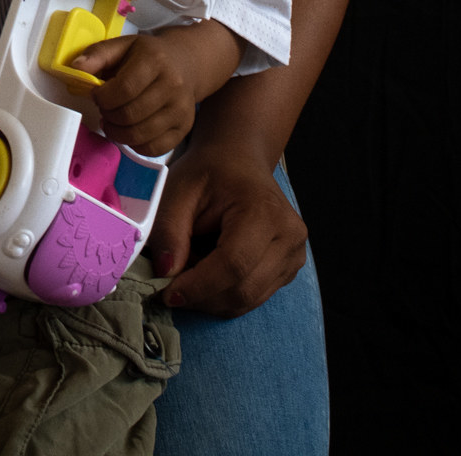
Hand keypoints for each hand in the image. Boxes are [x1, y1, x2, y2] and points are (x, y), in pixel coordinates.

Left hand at [67, 21, 242, 157]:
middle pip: (130, 115)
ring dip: (117, 133)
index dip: (103, 98)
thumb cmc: (148, 55)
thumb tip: (75, 68)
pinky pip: (153, 148)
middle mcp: (172, 85)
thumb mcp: (123, 45)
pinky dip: (135, 145)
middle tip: (105, 109)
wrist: (187, 63)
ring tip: (113, 121)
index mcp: (155, 61)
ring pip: (140, 135)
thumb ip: (97, 55)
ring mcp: (181, 109)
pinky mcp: (184, 128)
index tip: (97, 95)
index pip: (124, 89)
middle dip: (108, 116)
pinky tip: (129, 131)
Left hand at [148, 142, 307, 315]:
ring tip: (190, 270)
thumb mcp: (178, 189)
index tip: (167, 293)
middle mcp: (289, 236)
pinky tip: (209, 272)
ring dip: (211, 298)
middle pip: (243, 289)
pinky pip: (253, 298)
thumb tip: (166, 272)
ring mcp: (294, 255)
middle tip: (170, 285)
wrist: (240, 160)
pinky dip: (224, 295)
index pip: (233, 264)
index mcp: (264, 211)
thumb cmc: (210, 171)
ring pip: (248, 300)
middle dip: (202, 296)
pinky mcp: (290, 269)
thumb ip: (168, 230)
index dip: (198, 286)